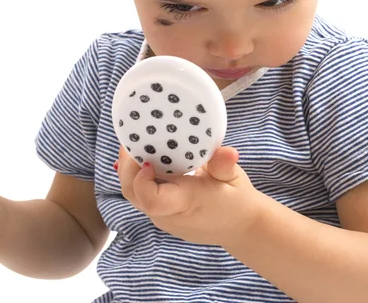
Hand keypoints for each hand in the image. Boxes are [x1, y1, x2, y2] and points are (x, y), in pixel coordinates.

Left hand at [115, 145, 262, 247]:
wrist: (240, 227)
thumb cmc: (236, 199)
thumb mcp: (234, 177)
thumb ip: (224, 164)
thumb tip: (229, 152)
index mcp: (185, 203)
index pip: (152, 200)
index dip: (142, 180)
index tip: (148, 160)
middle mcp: (168, 214)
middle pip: (133, 194)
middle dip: (127, 167)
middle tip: (131, 139)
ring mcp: (162, 216)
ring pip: (132, 194)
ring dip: (129, 170)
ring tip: (133, 144)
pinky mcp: (162, 214)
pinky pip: (140, 195)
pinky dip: (136, 176)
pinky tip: (141, 157)